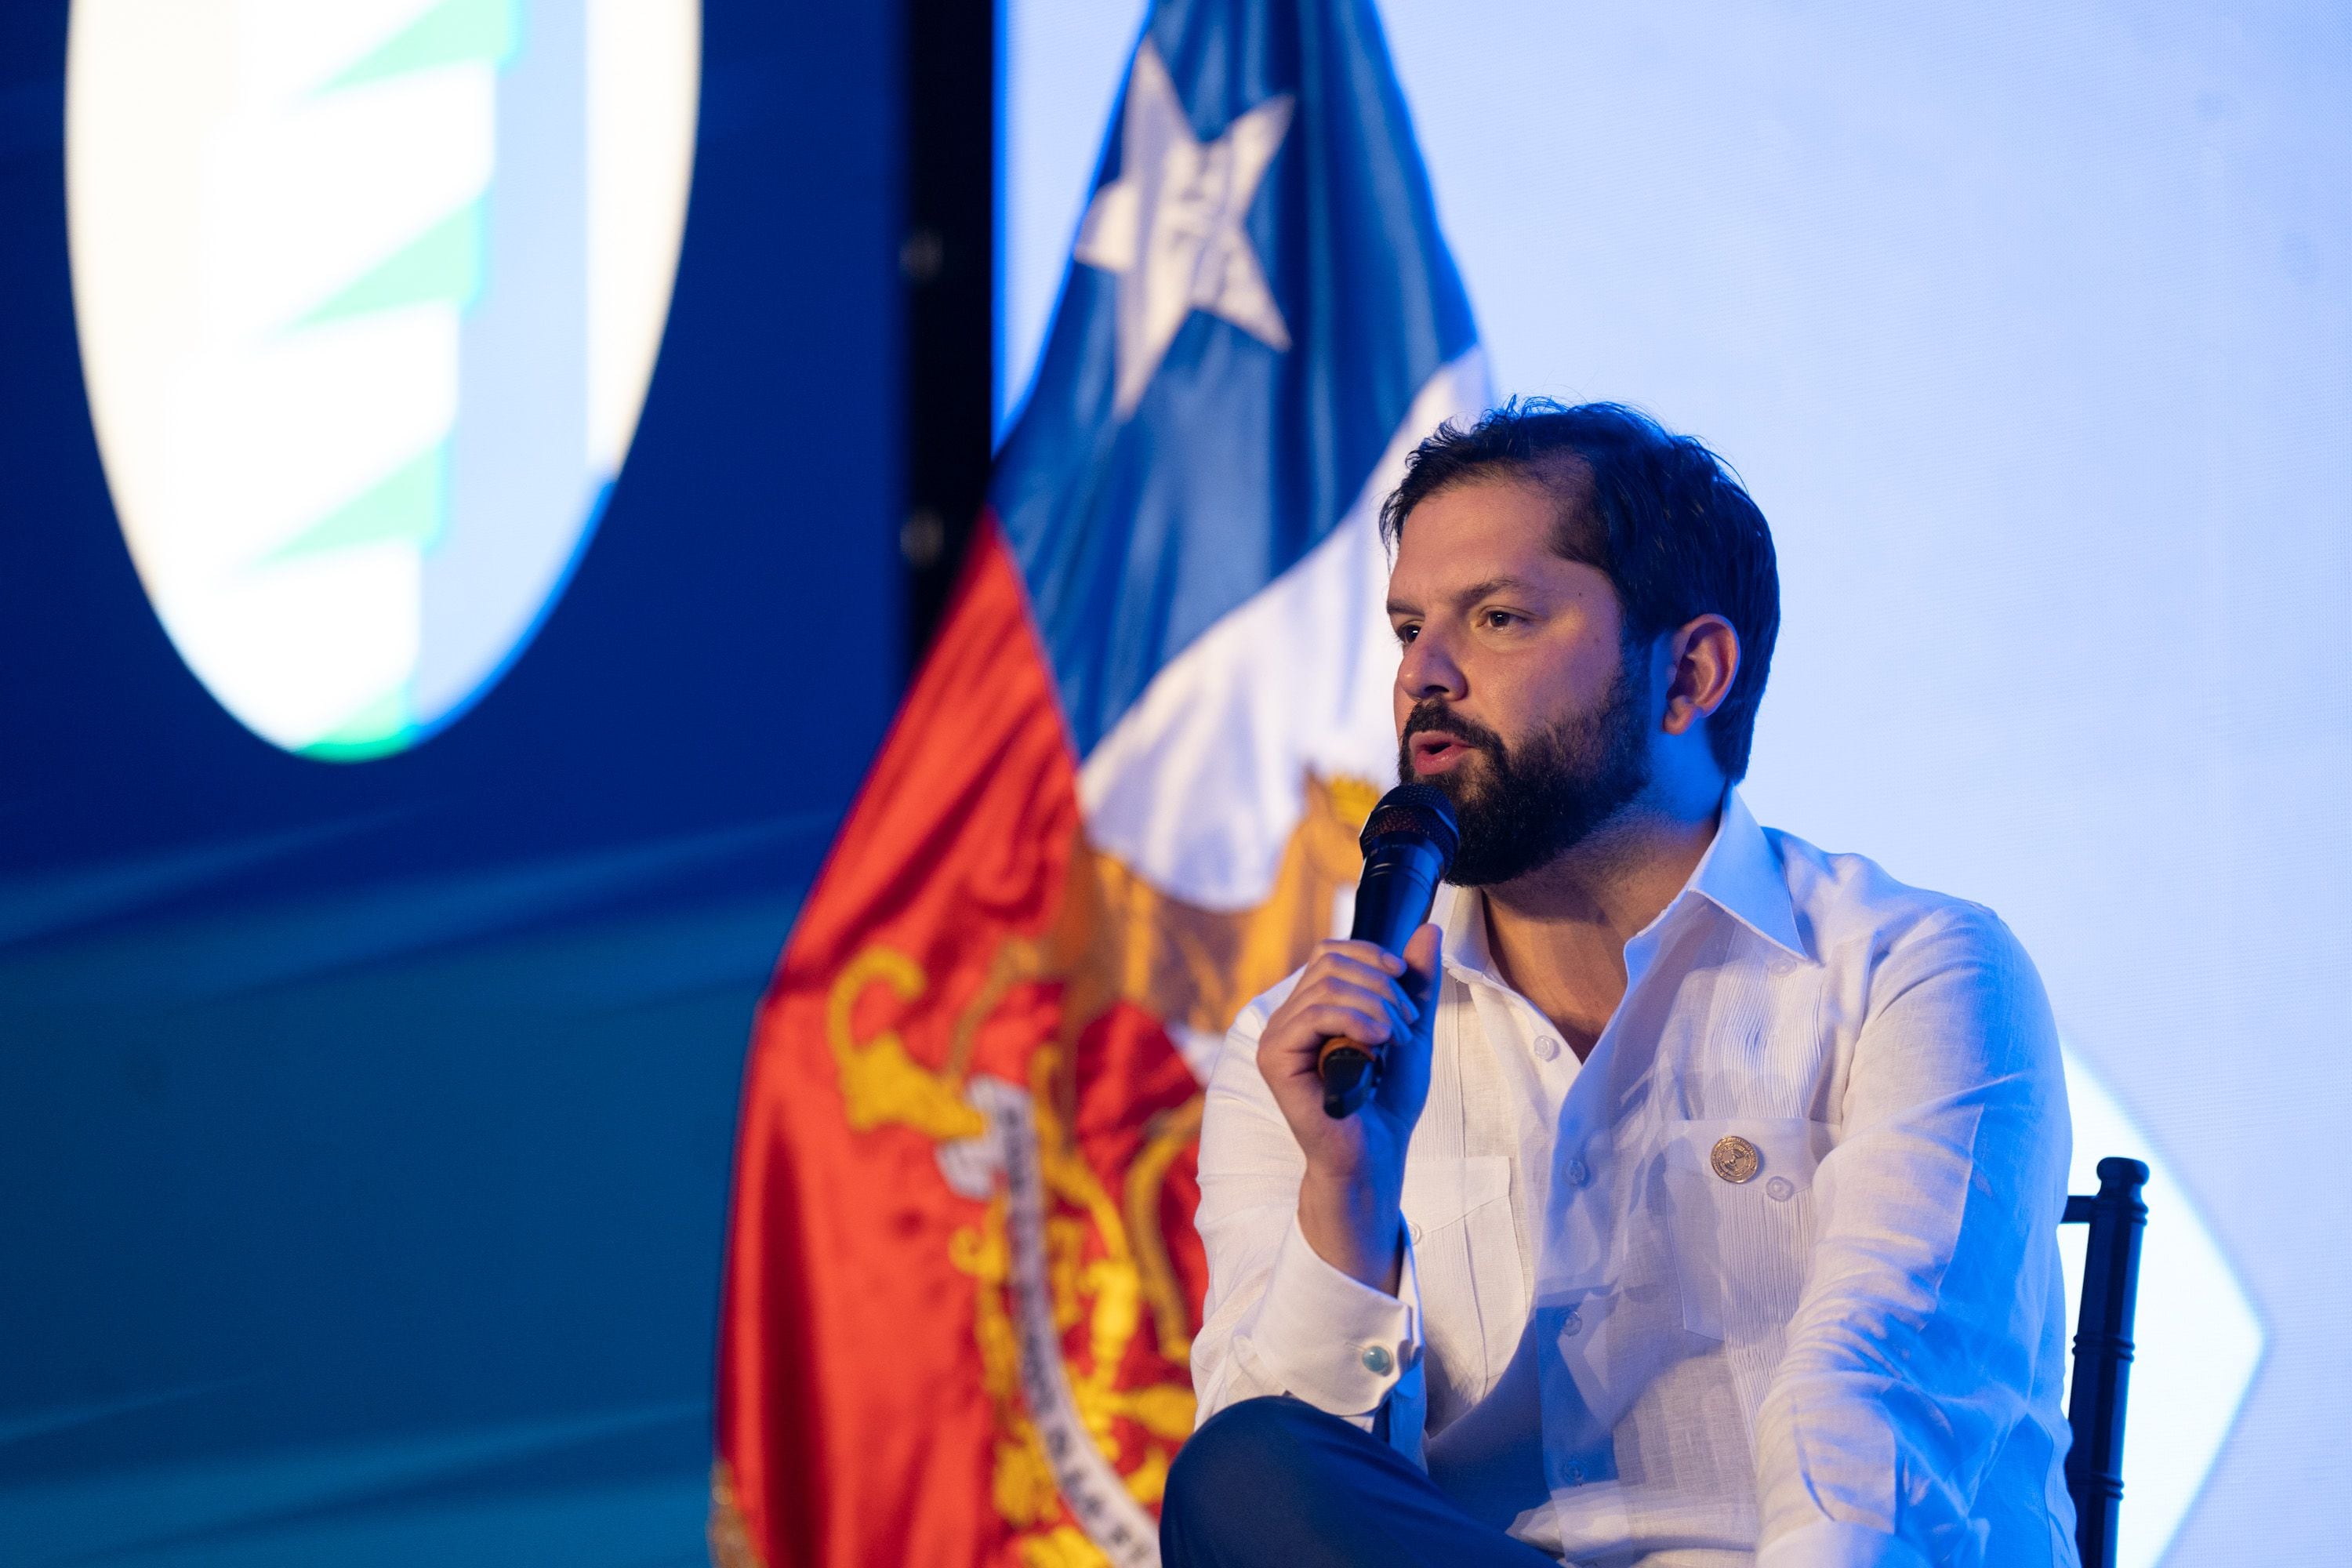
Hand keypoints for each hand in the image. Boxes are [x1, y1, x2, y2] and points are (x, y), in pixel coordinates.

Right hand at [1255, 923, 1441, 1291]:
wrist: (1376, 1155)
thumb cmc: (1388, 1100)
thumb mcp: (1412, 1029)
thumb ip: (1417, 982)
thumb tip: (1426, 928)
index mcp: (1312, 1008)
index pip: (1330, 953)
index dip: (1369, 954)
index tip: (1403, 976)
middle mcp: (1288, 1019)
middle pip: (1329, 962)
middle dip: (1380, 985)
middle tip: (1407, 1025)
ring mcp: (1277, 1038)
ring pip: (1325, 986)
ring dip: (1375, 1007)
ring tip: (1395, 1040)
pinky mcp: (1274, 1059)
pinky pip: (1313, 1015)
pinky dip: (1354, 1021)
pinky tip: (1377, 1044)